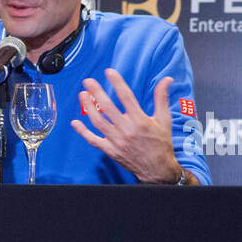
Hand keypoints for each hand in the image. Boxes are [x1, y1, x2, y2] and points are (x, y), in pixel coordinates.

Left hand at [70, 69, 181, 183]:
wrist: (157, 169)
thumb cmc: (161, 143)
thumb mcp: (164, 120)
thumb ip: (162, 98)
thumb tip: (167, 79)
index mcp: (140, 120)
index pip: (126, 96)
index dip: (116, 82)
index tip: (109, 72)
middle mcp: (127, 129)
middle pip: (107, 107)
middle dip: (96, 92)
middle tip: (88, 81)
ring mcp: (117, 141)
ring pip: (98, 122)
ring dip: (88, 107)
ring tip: (82, 95)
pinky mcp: (110, 150)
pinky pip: (93, 140)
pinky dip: (83, 132)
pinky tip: (74, 123)